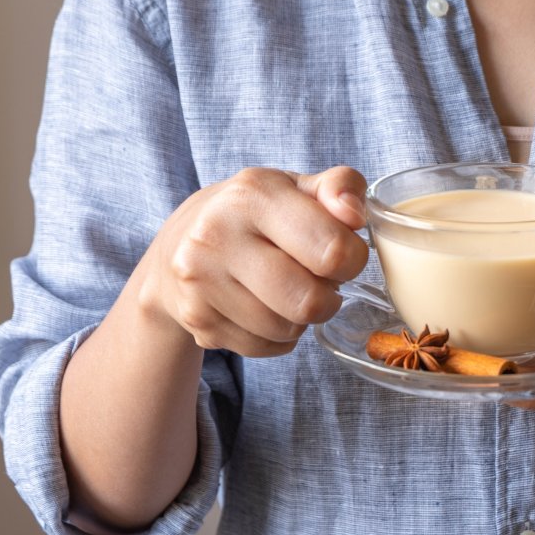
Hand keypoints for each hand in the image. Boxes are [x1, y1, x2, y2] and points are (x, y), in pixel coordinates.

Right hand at [139, 166, 368, 356]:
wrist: (180, 241)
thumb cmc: (255, 212)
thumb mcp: (297, 186)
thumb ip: (340, 188)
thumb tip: (354, 215)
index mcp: (251, 195)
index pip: (332, 250)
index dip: (353, 260)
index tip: (343, 255)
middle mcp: (216, 236)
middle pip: (310, 302)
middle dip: (329, 297)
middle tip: (320, 281)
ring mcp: (201, 282)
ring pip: (288, 330)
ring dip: (303, 318)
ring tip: (290, 291)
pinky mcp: (197, 321)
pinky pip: (267, 348)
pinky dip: (279, 336)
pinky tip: (267, 308)